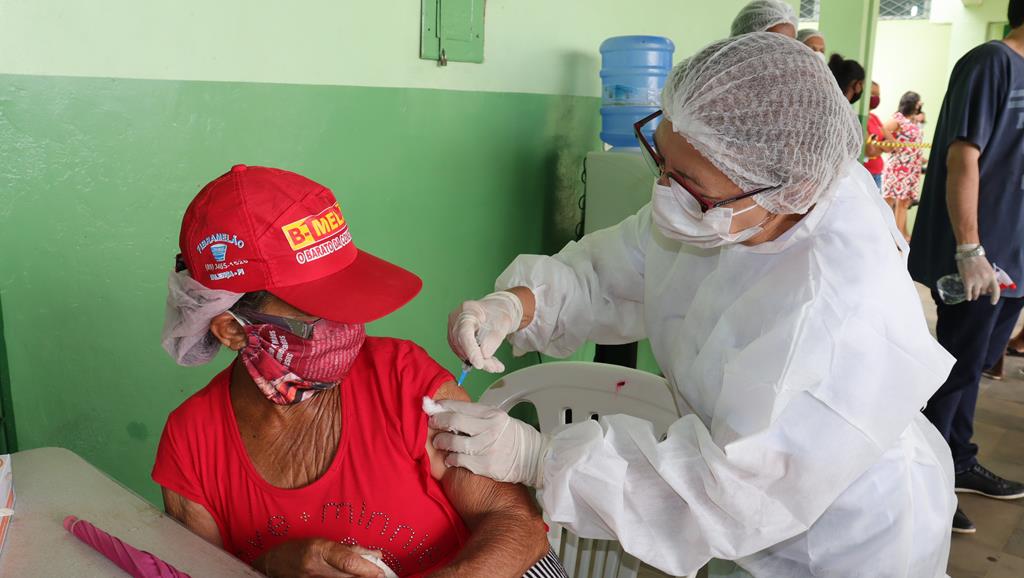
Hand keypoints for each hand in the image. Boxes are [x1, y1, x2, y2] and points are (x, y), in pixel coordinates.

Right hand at [257, 539, 387, 577]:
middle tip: (377, 576)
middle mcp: (315, 568)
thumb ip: (349, 550)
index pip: (349, 561)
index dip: (367, 568)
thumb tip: (375, 555)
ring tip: (364, 577)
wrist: (272, 564)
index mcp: (319, 550)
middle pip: (348, 577)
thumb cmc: (298, 550)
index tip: (380, 572)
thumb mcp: (322, 543)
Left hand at [431, 400, 549, 487]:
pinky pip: (460, 460)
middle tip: (432, 423)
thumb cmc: (516, 438)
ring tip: (440, 442)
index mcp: (492, 414)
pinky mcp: (486, 465)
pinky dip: (451, 459)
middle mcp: (489, 428)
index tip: (431, 407)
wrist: (535, 459)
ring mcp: (487, 447)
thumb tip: (451, 413)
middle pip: (453, 421)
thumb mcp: (500, 419)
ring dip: (442, 442)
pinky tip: (450, 458)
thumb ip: (478, 417)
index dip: (441, 406)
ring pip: (454, 442)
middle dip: (438, 421)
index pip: (460, 406)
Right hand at [447, 292, 523, 372]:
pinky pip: (464, 353)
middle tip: (494, 367)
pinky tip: (489, 362)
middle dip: (478, 359)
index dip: (471, 350)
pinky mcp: (456, 340)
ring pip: (462, 352)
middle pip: (462, 345)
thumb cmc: (498, 313)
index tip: (479, 364)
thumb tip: (484, 355)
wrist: (495, 310)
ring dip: (479, 361)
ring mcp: (453, 330)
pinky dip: (476, 359)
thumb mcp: (503, 323)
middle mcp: (456, 320)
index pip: (464, 333)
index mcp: (467, 310)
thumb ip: (494, 339)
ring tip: (495, 365)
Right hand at [957, 253, 999, 304]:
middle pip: (984, 292)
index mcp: (991, 276)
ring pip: (976, 294)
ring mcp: (975, 281)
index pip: (995, 290)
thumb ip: (990, 278)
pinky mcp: (967, 281)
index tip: (992, 302)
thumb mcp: (988, 269)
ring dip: (975, 296)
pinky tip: (968, 297)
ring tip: (973, 295)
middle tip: (979, 290)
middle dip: (982, 292)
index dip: (995, 298)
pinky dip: (968, 296)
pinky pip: (968, 293)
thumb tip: (990, 288)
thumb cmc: (979, 260)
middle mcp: (984, 280)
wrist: (969, 253)